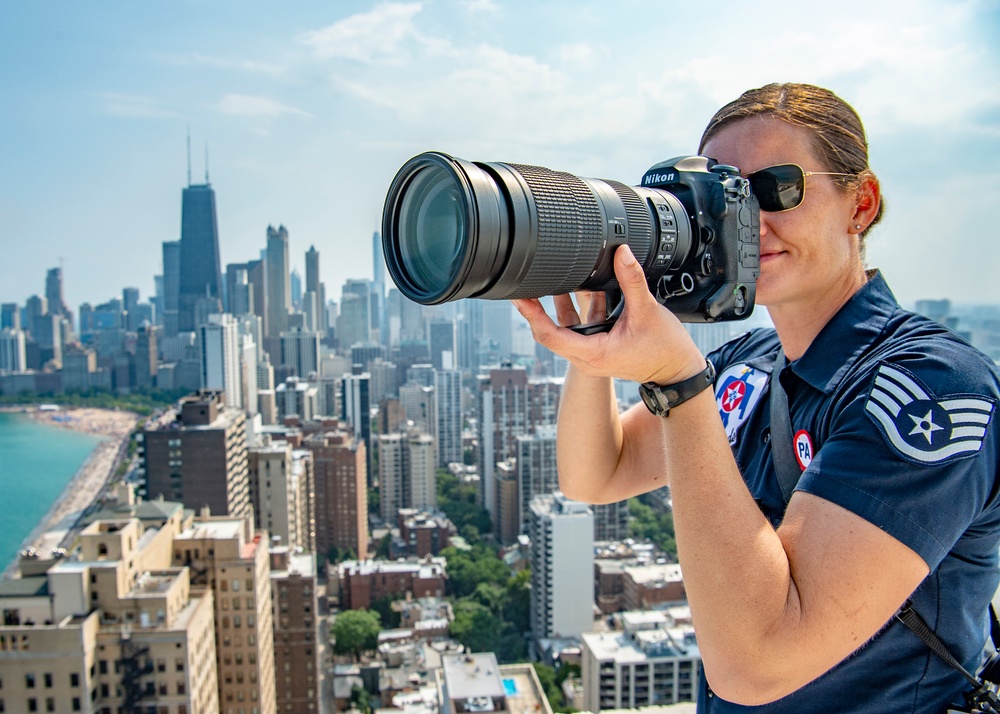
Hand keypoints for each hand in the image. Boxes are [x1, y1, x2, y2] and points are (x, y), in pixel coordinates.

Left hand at [512, 245, 704, 384]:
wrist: (677, 371)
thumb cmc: (665, 349)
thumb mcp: (647, 311)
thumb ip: (632, 280)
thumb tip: (621, 252)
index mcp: (593, 352)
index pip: (550, 336)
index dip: (532, 315)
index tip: (519, 297)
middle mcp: (587, 357)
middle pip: (549, 333)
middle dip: (535, 309)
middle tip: (522, 284)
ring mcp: (591, 353)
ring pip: (563, 328)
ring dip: (554, 305)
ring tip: (544, 278)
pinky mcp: (598, 347)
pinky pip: (578, 328)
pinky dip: (574, 308)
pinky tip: (574, 287)